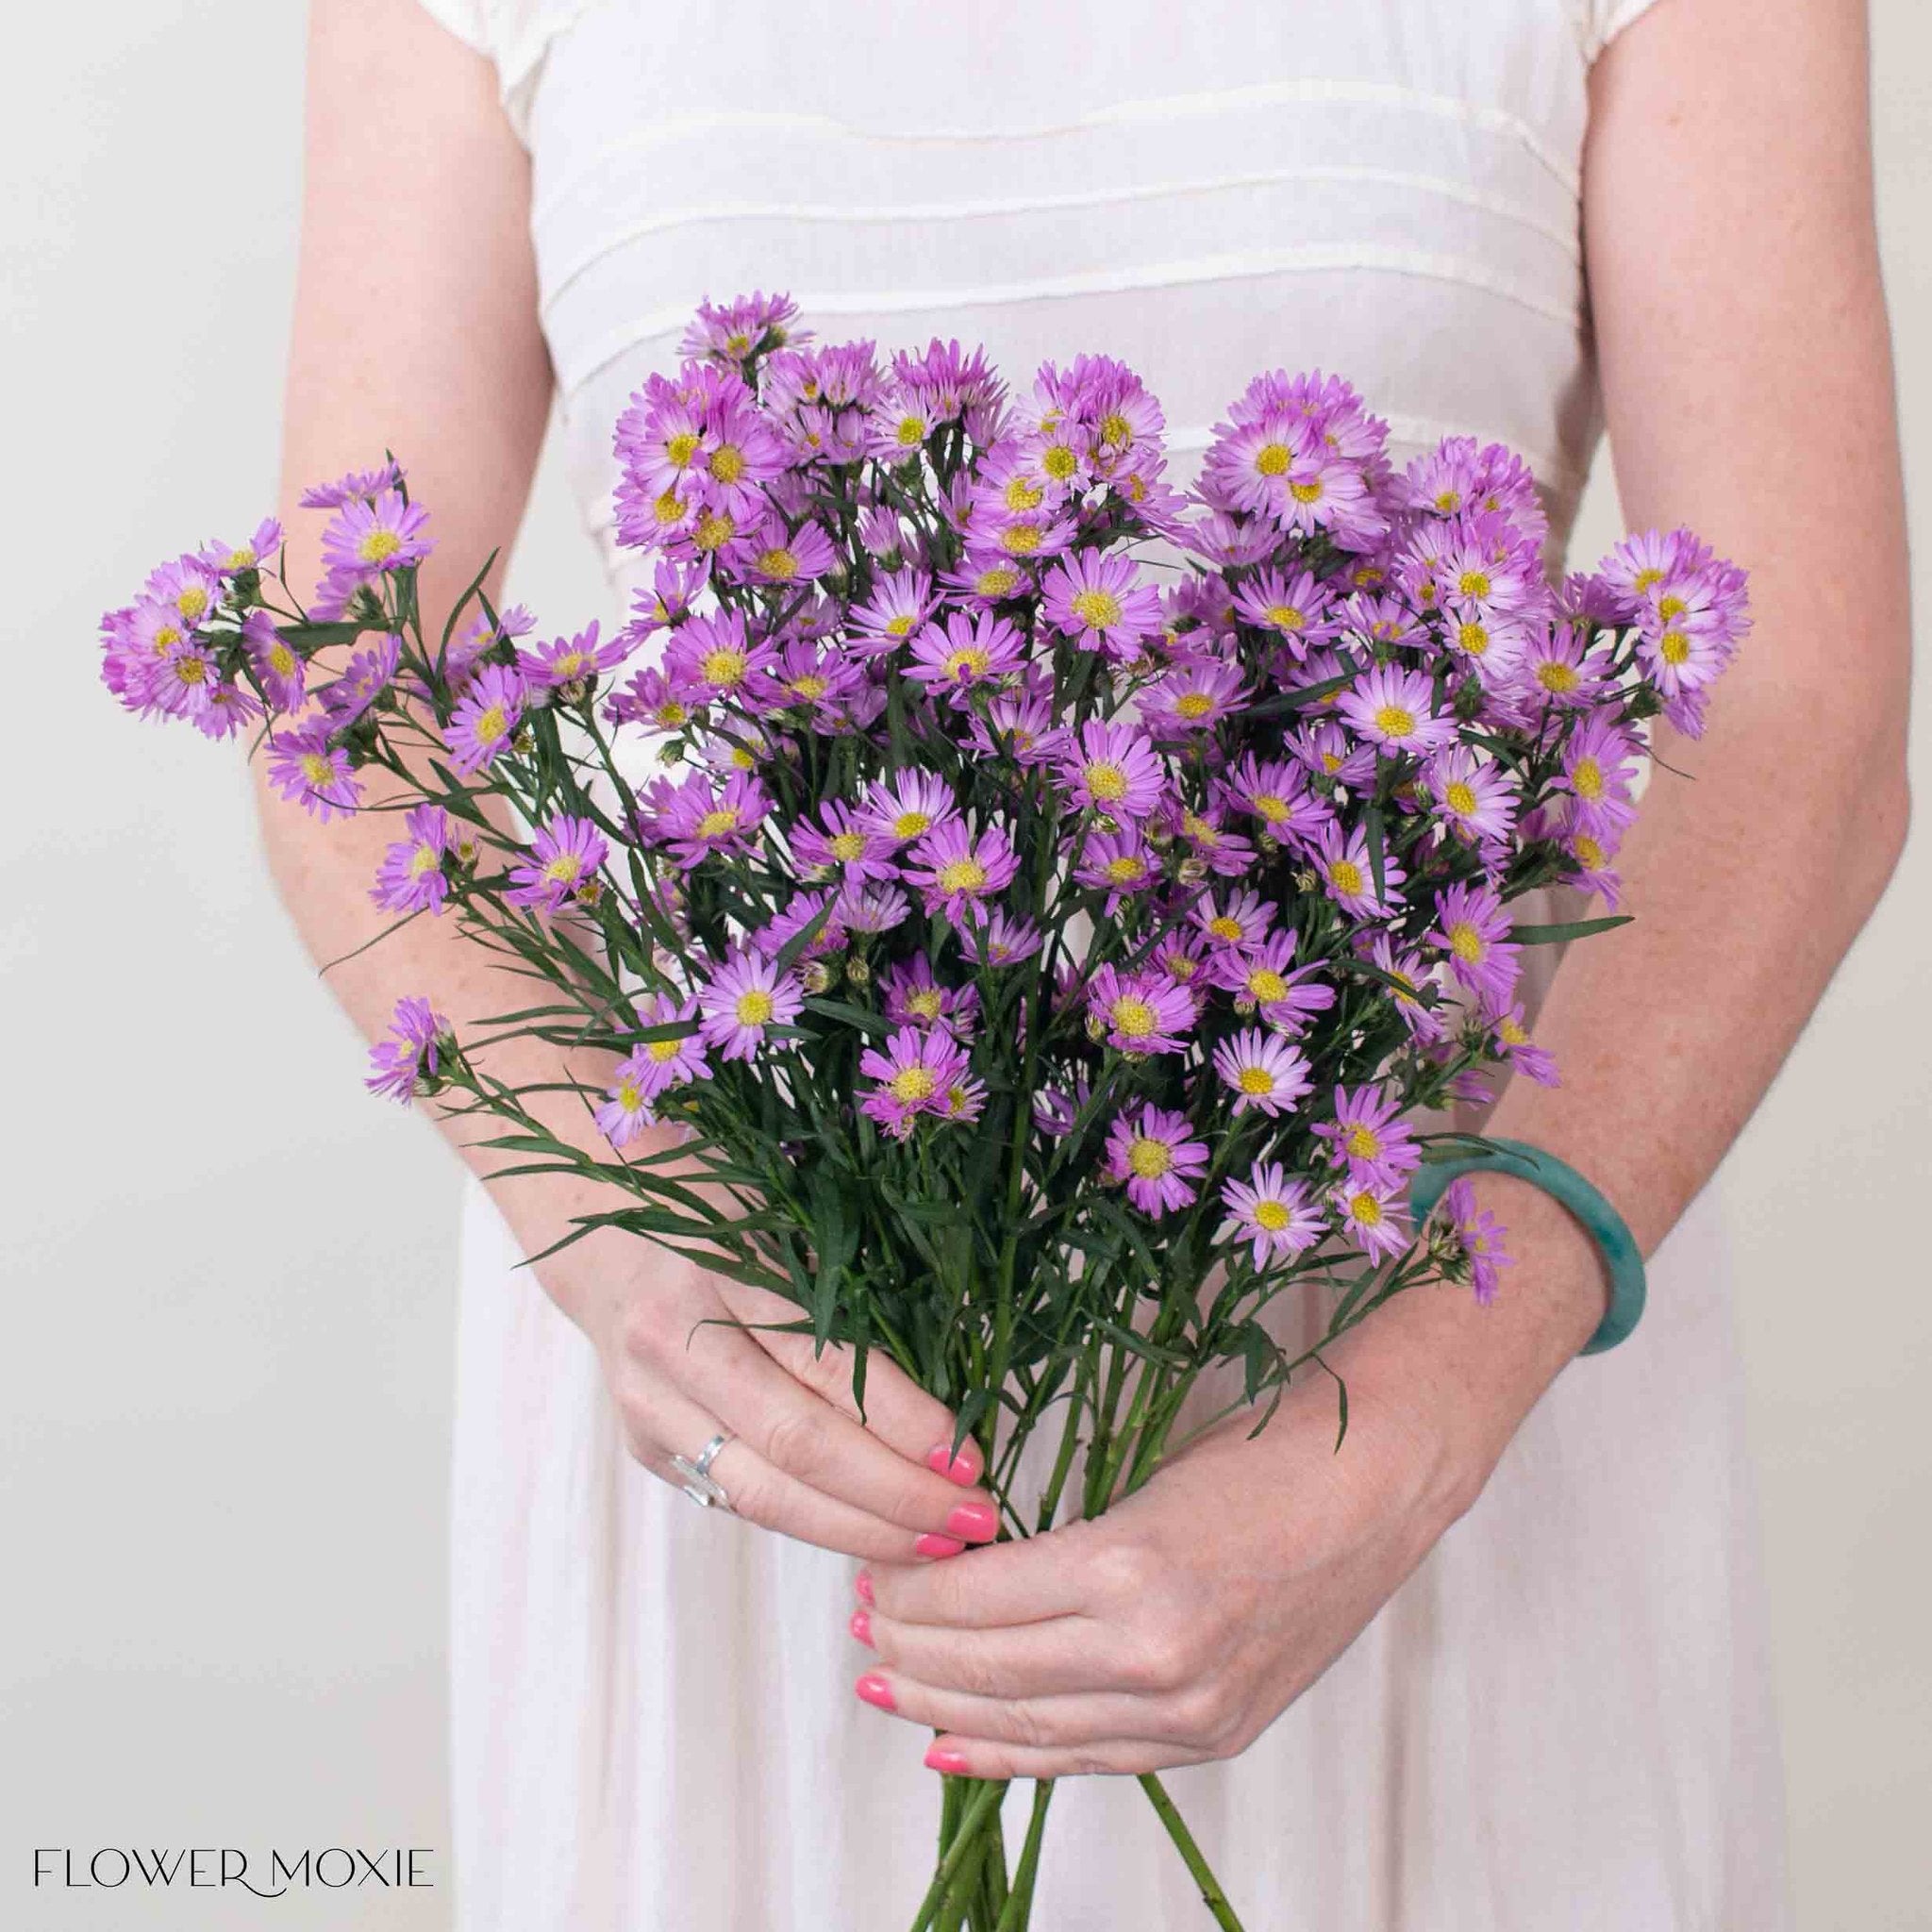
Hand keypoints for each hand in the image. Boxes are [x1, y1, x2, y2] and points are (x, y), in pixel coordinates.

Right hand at [556, 1237, 1000, 1563]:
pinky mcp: (648, 1449)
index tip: (970, 1456)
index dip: (903, 1420)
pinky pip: (740, 1499)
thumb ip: (855, 1295)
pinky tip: (874, 1534)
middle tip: (970, 1521)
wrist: (603, 1236)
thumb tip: (954, 1389)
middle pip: (796, 1446)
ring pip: (764, 1495)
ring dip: (860, 1531)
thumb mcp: (787, 1223)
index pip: (827, 1365)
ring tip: (936, 1546)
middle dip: (894, 1496)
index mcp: (716, 1270)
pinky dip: (814, 1523)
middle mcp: (671, 1345)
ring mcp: (650, 1407)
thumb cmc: (719, 1213)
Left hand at [847, 1208, 1602, 1778]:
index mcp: (1128, 1566)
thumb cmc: (1262, 1452)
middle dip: (910, 1652)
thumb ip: (1057, 1541)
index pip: (976, 1601)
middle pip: (991, 1672)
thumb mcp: (1142, 1477)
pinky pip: (1089, 1758)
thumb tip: (962, 1566)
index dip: (909, 1594)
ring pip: (1031, 1727)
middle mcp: (1154, 1653)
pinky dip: (1015, 1757)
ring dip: (946, 1709)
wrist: (1380, 1484)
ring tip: (888, 1688)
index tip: (869, 1574)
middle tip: (860, 1626)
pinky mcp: (1214, 1731)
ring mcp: (1189, 1705)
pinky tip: (955, 1749)